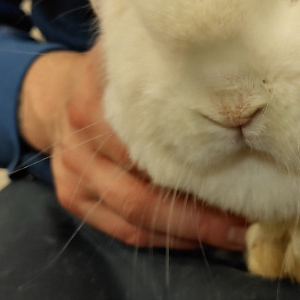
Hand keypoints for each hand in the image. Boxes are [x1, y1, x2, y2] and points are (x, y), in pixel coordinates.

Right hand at [18, 45, 247, 248]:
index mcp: (103, 96)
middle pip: (145, 188)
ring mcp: (74, 171)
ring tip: (234, 236)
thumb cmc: (116, 81)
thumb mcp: (137, 61)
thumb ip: (175, 69)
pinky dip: (165, 239)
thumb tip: (238, 81)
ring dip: (189, 232)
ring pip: (137, 214)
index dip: (200, 157)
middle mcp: (83, 137)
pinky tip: (199, 238)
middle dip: (201, 214)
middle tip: (246, 224)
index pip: (153, 137)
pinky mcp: (72, 197)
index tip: (244, 169)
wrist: (53, 96)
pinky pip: (125, 230)